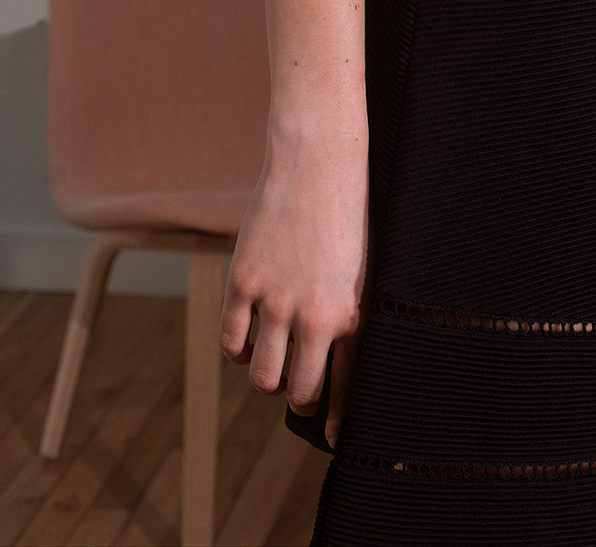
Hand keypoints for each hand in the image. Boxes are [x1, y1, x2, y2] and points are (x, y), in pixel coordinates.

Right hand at [220, 132, 369, 446]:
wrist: (318, 160)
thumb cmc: (348, 211)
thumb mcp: (364, 268)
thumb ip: (350, 313)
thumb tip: (338, 356)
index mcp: (352, 313)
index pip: (344, 386)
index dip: (336, 419)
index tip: (332, 436)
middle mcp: (314, 315)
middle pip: (301, 390)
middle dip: (302, 399)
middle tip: (300, 392)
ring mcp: (275, 300)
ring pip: (262, 375)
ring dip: (268, 378)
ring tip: (274, 365)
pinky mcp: (242, 282)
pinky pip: (230, 340)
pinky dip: (237, 349)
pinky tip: (248, 339)